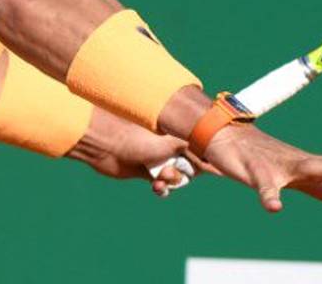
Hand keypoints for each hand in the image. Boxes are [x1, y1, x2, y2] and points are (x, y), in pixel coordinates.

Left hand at [67, 108, 210, 193]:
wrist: (106, 146)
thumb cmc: (138, 138)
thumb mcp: (171, 142)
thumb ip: (194, 149)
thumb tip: (215, 159)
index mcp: (176, 132)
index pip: (199, 147)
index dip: (205, 159)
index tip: (213, 169)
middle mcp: (168, 145)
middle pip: (190, 166)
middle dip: (184, 172)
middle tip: (172, 170)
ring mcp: (157, 159)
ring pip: (176, 177)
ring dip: (171, 181)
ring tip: (160, 178)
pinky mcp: (145, 172)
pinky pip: (162, 186)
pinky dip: (161, 189)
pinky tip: (156, 187)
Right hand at [202, 125, 321, 211]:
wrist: (225, 137)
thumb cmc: (262, 157)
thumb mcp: (293, 176)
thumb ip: (317, 186)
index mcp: (309, 165)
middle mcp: (299, 163)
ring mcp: (278, 166)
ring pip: (305, 168)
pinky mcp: (255, 171)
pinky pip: (264, 185)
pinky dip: (269, 196)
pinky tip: (275, 208)